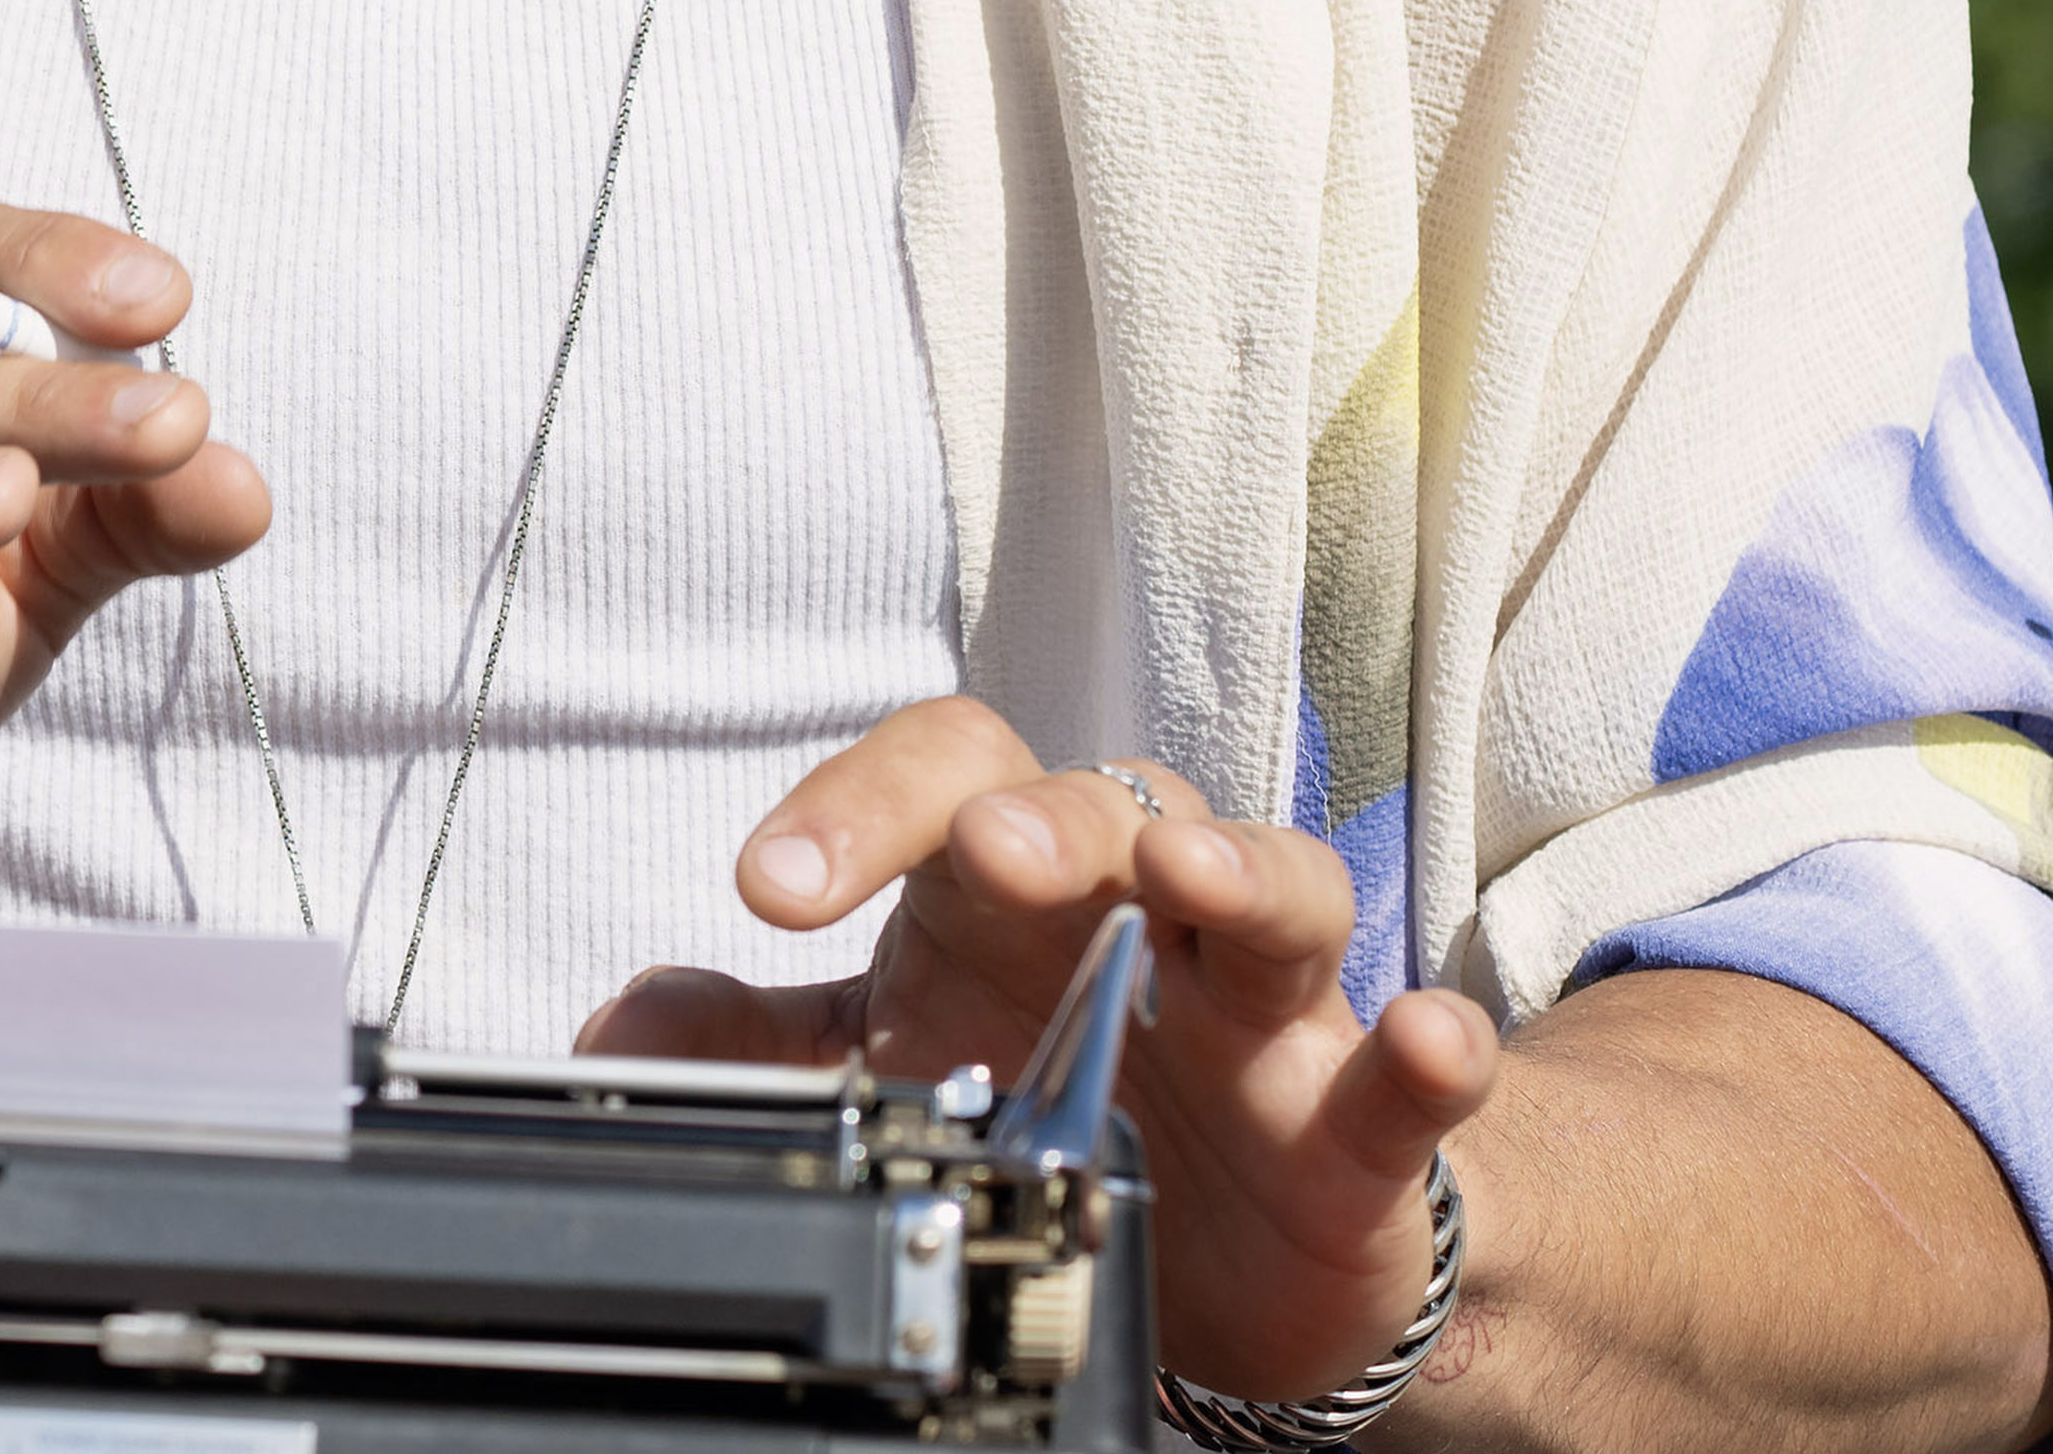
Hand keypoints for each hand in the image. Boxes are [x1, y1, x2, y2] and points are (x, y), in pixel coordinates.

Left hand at [580, 697, 1501, 1409]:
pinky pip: (1409, 1069)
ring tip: (1189, 875)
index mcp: (1011, 893)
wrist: (1225, 1268)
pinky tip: (1432, 1045)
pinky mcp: (1359, 1121)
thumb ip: (759, 1049)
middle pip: (1104, 803)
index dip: (857, 811)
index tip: (771, 885)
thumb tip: (618, 1029)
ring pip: (1277, 887)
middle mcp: (1145, 913)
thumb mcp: (895, 1074)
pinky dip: (1434, 1053)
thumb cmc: (1061, 1107)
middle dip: (1045, 816)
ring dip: (1240, 867)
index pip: (942, 783)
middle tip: (986, 851)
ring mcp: (1264, 1007)